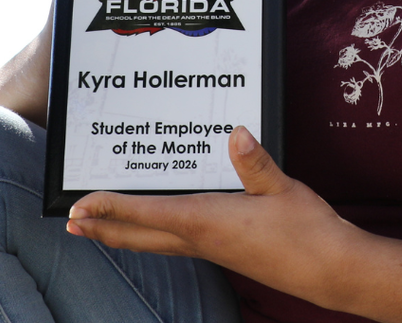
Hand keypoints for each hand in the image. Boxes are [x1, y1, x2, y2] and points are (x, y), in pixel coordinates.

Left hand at [66, 128, 352, 306]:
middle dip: (105, 227)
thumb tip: (237, 133)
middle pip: (141, 236)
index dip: (113, 208)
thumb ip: (256, 162)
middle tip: (73, 221)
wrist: (328, 268)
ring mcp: (213, 250)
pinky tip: (156, 230)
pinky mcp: (224, 252)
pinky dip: (152, 235)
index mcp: (209, 222)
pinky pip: (175, 244)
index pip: (149, 214)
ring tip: (100, 227)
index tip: (81, 205)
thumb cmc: (306, 229)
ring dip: (124, 234)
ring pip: (155, 243)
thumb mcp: (283, 188)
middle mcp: (202, 241)